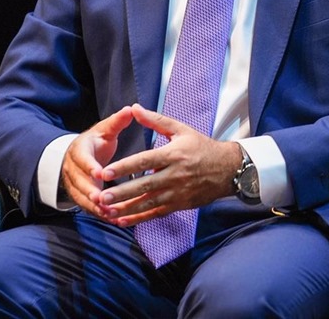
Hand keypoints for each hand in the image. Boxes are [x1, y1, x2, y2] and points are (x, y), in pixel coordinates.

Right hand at [61, 105, 134, 218]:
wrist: (79, 155)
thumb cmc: (96, 142)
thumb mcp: (104, 130)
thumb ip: (117, 122)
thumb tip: (130, 109)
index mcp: (79, 150)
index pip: (83, 159)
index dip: (90, 167)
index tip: (100, 173)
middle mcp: (72, 168)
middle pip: (79, 182)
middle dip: (90, 191)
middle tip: (102, 199)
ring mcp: (73, 183)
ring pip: (81, 197)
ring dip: (93, 206)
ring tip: (108, 213)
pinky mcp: (78, 196)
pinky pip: (85, 206)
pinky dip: (96, 213)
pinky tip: (111, 219)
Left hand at [96, 104, 240, 226]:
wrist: (228, 169)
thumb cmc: (202, 147)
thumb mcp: (181, 130)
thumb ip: (156, 120)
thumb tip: (134, 108)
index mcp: (173, 154)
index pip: (145, 161)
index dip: (125, 166)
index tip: (107, 171)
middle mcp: (175, 175)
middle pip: (144, 185)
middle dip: (122, 192)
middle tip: (101, 196)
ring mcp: (177, 192)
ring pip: (148, 202)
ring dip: (126, 208)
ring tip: (106, 211)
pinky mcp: (179, 204)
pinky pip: (156, 213)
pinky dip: (139, 218)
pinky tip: (123, 221)